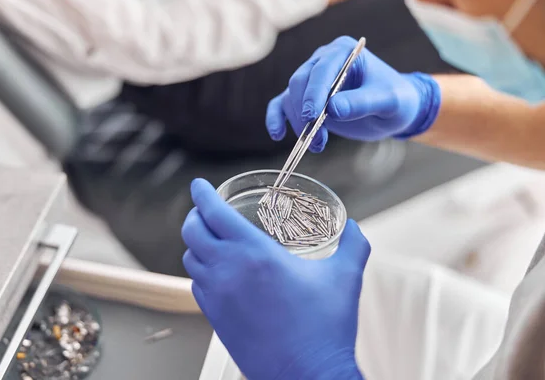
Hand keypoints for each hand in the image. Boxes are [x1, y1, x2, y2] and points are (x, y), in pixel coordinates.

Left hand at [182, 178, 369, 379]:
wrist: (306, 375)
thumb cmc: (324, 328)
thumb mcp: (345, 277)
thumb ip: (353, 245)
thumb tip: (354, 227)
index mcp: (256, 254)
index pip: (214, 213)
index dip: (201, 194)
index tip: (198, 185)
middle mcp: (229, 271)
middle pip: (192, 232)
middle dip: (195, 215)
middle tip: (205, 211)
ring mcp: (218, 297)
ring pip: (190, 259)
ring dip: (196, 244)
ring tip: (210, 240)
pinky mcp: (215, 318)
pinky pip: (197, 285)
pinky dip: (201, 272)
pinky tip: (217, 273)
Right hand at [266, 36, 440, 151]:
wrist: (396, 110)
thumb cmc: (396, 100)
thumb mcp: (388, 102)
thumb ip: (363, 102)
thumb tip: (333, 108)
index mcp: (344, 52)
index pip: (321, 69)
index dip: (314, 93)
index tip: (312, 117)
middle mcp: (323, 60)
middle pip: (300, 82)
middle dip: (305, 112)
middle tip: (316, 138)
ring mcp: (312, 79)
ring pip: (290, 96)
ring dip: (298, 123)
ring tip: (317, 145)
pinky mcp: (306, 98)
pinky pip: (281, 105)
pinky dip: (277, 118)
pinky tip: (277, 134)